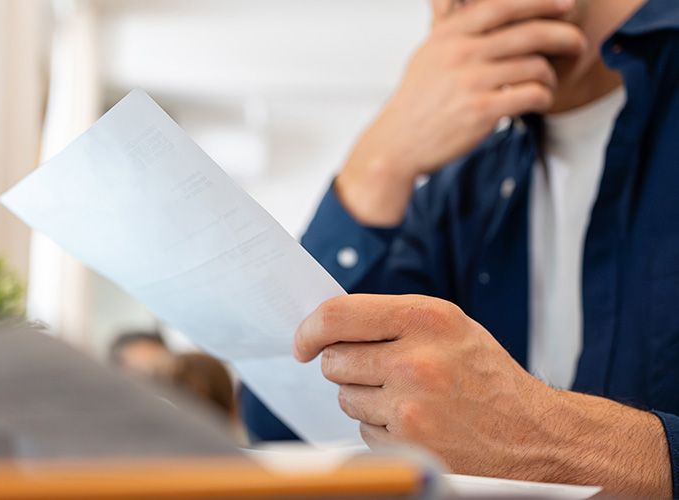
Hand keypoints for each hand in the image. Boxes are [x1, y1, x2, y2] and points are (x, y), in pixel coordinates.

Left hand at [293, 294, 671, 496]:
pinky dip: (382, 430)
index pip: (338, 314)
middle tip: (382, 373)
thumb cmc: (487, 378)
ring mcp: (411, 407)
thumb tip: (325, 326)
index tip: (302, 343)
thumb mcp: (451, 330)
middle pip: (335, 360)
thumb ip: (394, 321)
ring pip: (345, 397)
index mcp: (428, 319)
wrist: (538, 438)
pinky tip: (418, 425)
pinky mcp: (408, 446)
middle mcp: (418, 360)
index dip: (309, 329)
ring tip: (410, 400)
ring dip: (366, 400)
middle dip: (347, 367)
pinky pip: (364, 431)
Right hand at [336, 0, 586, 225]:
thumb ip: (447, 25)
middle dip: (564, 37)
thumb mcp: (426, 54)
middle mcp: (460, 54)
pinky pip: (533, 95)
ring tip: (545, 85)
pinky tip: (538, 102)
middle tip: (577, 45)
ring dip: (550, 77)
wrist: (398, 143)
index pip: (503, 6)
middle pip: (530, 34)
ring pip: (536, 67)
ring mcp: (471, 82)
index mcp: (449, 35)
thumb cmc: (415, 101)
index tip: (565, 4)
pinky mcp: (482, 111)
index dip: (540, 2)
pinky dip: (544, 98)